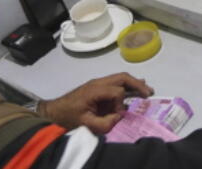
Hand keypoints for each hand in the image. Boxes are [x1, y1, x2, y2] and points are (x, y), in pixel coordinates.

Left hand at [38, 73, 152, 134]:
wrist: (52, 112)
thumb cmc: (67, 117)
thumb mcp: (85, 124)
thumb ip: (103, 123)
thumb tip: (119, 117)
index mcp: (95, 90)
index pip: (117, 92)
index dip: (120, 104)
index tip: (116, 115)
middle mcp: (99, 82)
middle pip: (122, 78)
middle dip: (137, 84)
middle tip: (149, 93)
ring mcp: (98, 83)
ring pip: (120, 78)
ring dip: (134, 83)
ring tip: (147, 90)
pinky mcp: (97, 87)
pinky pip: (115, 82)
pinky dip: (127, 85)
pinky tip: (135, 87)